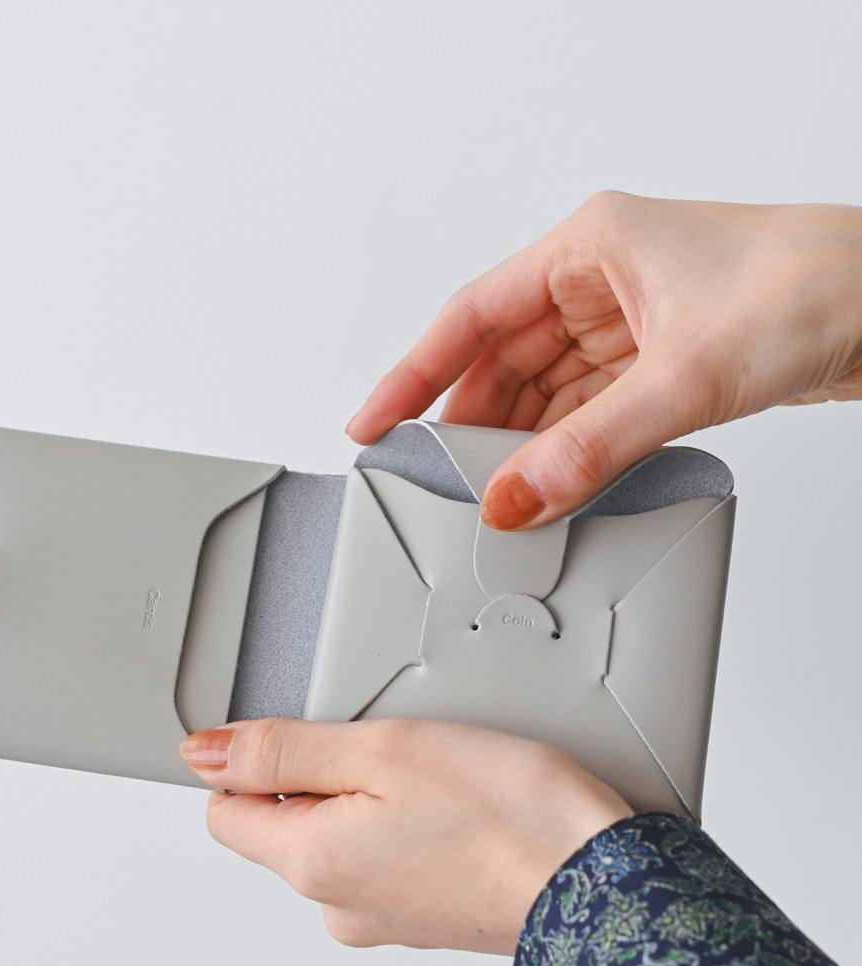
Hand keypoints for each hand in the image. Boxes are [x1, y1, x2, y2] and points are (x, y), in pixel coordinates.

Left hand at [179, 718, 630, 954]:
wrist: (604, 883)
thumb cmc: (507, 816)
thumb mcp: (382, 750)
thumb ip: (283, 749)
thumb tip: (205, 753)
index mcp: (311, 863)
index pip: (225, 811)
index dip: (252, 761)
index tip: (302, 732)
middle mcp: (337, 904)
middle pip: (287, 820)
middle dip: (322, 774)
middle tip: (390, 746)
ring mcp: (385, 915)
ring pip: (343, 833)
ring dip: (372, 795)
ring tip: (436, 773)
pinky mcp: (428, 912)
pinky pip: (390, 854)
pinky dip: (409, 822)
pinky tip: (459, 802)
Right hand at [347, 193, 861, 528]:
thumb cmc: (811, 288)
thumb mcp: (682, 376)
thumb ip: (589, 447)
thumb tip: (517, 498)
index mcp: (587, 249)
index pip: (471, 316)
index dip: (413, 373)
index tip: (374, 421)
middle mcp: (600, 281)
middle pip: (503, 360)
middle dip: (472, 421)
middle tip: (438, 478)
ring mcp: (628, 322)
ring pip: (544, 390)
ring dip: (521, 441)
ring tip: (492, 490)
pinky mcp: (658, 359)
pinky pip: (586, 408)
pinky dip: (566, 446)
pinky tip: (549, 479)